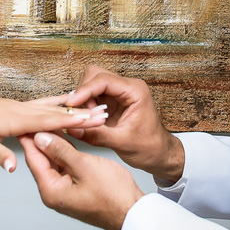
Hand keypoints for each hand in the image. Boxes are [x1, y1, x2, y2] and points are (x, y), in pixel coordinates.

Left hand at [0, 90, 106, 171]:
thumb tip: (13, 168)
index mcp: (15, 121)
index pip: (49, 122)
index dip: (71, 121)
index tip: (91, 120)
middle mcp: (23, 111)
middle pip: (58, 112)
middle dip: (82, 114)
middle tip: (105, 114)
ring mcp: (24, 106)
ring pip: (55, 107)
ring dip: (76, 108)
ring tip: (97, 107)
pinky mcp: (22, 106)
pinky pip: (46, 104)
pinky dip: (61, 102)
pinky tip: (72, 100)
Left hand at [22, 132, 145, 229]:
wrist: (133, 212)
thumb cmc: (112, 194)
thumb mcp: (84, 167)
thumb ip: (61, 151)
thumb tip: (41, 138)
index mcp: (51, 191)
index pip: (34, 159)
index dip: (29, 137)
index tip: (26, 120)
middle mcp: (55, 192)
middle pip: (42, 159)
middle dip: (42, 137)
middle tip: (40, 116)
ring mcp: (66, 190)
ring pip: (55, 161)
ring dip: (56, 142)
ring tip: (53, 121)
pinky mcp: (77, 186)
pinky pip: (67, 165)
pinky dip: (67, 151)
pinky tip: (67, 136)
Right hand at [60, 66, 184, 182]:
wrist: (158, 154)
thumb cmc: (149, 147)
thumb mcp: (122, 143)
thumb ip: (97, 135)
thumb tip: (73, 129)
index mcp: (135, 91)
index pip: (103, 80)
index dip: (84, 91)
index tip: (71, 104)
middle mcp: (126, 87)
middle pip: (94, 75)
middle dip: (83, 93)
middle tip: (80, 114)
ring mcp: (118, 93)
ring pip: (91, 83)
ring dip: (83, 99)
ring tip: (85, 119)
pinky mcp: (111, 101)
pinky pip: (92, 96)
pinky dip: (84, 105)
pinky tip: (86, 120)